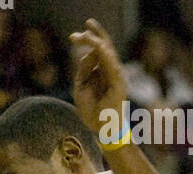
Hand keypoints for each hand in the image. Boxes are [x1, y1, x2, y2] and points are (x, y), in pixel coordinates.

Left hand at [69, 18, 126, 134]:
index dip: (88, 40)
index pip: (98, 51)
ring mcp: (117, 76)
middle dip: (94, 35)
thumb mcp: (81, 87)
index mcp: (104, 71)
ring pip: (108, 53)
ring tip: (85, 35)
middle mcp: (112, 70)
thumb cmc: (92, 111)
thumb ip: (84, 70)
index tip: (74, 36)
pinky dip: (105, 54)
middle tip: (85, 24)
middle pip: (105, 47)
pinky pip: (112, 65)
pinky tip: (97, 46)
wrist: (102, 130)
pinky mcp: (118, 84)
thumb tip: (87, 53)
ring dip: (96, 42)